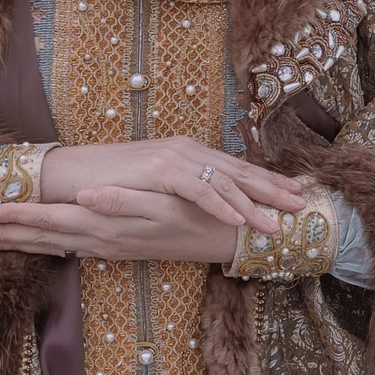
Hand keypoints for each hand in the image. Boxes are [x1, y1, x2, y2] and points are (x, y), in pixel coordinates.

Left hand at [0, 185, 242, 263]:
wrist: (224, 241)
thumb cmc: (196, 217)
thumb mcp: (161, 204)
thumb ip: (121, 200)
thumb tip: (85, 196)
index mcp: (105, 225)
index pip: (50, 221)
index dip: (16, 217)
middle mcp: (101, 240)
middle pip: (45, 238)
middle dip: (8, 236)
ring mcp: (108, 247)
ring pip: (55, 245)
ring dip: (23, 242)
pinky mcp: (118, 248)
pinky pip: (72, 248)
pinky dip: (49, 245)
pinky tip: (42, 243)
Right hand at [36, 137, 303, 233]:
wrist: (73, 175)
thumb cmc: (111, 184)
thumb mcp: (156, 187)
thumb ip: (184, 190)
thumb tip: (211, 203)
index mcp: (188, 153)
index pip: (235, 167)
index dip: (267, 181)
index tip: (294, 193)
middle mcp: (186, 149)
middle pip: (238, 171)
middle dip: (272, 189)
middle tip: (301, 205)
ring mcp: (173, 157)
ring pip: (223, 182)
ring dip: (253, 204)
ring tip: (276, 224)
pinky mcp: (159, 170)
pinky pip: (197, 190)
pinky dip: (220, 205)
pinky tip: (238, 221)